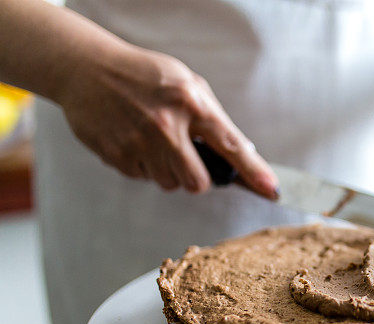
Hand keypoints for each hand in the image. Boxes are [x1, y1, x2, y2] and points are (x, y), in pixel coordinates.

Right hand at [55, 45, 277, 196]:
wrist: (87, 69)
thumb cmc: (144, 75)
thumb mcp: (185, 82)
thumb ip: (212, 116)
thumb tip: (242, 150)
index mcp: (190, 103)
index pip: (230, 145)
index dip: (253, 171)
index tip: (271, 189)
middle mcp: (166, 126)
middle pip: (198, 182)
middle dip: (199, 178)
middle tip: (188, 158)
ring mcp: (139, 143)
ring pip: (170, 183)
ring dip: (169, 171)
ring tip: (156, 142)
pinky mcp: (117, 156)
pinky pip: (144, 178)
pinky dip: (145, 166)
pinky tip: (135, 140)